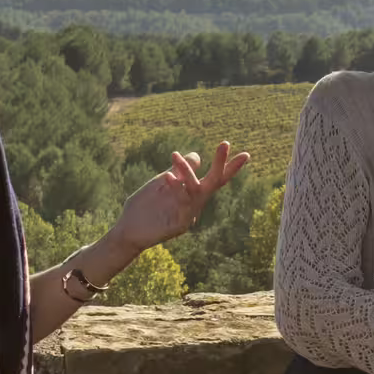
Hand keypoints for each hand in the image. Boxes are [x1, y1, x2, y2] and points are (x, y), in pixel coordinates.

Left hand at [110, 143, 250, 252]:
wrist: (127, 230)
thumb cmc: (145, 206)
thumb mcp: (161, 182)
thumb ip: (178, 170)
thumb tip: (198, 156)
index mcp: (192, 193)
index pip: (215, 178)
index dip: (229, 166)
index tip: (246, 154)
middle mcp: (194, 203)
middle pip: (214, 183)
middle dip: (221, 164)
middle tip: (225, 143)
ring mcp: (188, 214)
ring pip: (195, 190)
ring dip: (187, 171)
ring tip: (174, 156)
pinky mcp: (179, 225)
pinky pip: (182, 205)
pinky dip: (176, 189)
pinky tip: (167, 177)